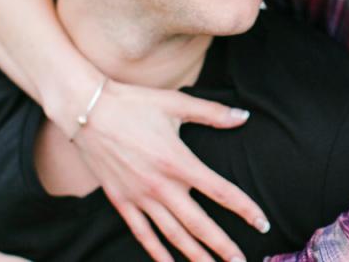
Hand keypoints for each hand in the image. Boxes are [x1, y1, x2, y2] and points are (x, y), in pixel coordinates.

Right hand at [72, 82, 268, 261]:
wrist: (86, 109)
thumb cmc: (133, 103)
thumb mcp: (176, 103)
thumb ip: (213, 113)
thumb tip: (244, 116)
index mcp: (178, 161)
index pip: (221, 191)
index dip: (245, 209)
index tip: (262, 222)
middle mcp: (160, 185)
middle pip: (199, 224)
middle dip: (222, 246)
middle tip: (240, 261)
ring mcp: (139, 196)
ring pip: (172, 235)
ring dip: (194, 255)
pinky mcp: (121, 200)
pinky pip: (142, 233)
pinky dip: (157, 252)